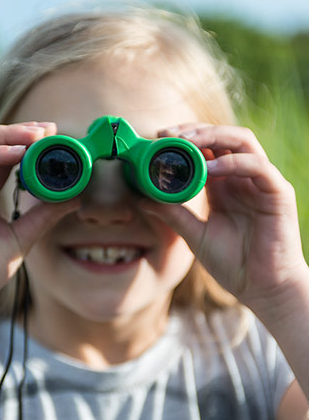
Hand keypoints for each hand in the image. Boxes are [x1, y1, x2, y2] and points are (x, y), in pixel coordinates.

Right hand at [0, 122, 78, 321]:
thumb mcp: (22, 237)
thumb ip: (44, 215)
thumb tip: (75, 196)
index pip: (0, 155)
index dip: (24, 141)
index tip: (52, 135)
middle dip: (18, 132)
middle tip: (47, 129)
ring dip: (6, 136)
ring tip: (35, 135)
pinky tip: (17, 154)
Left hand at [142, 123, 306, 314]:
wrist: (261, 290)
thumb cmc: (232, 264)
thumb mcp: (194, 234)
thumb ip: (172, 214)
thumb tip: (140, 198)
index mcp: (224, 185)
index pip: (208, 148)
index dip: (185, 138)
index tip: (159, 137)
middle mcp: (243, 178)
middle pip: (224, 137)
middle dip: (195, 130)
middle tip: (168, 134)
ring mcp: (262, 183)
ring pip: (243, 141)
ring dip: (213, 136)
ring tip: (186, 142)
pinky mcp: (278, 193)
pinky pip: (258, 166)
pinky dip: (234, 163)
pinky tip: (211, 169)